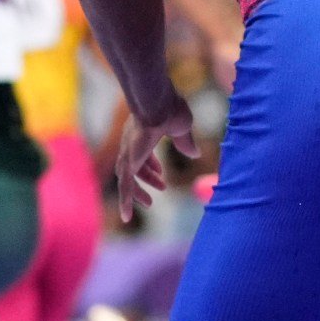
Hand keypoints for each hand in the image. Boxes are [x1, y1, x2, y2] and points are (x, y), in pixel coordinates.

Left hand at [114, 100, 197, 221]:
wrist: (156, 103)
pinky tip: (126, 218)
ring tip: (149, 204)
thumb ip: (186, 142)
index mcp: (143, 135)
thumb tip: (195, 153)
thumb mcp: (182, 129)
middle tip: (156, 191)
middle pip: (133, 168)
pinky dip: (125, 202)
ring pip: (126, 180)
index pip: (143, 155)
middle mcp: (130, 144)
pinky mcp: (128, 162)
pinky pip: (124, 187)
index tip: (161, 175)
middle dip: (145, 180)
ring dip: (136, 194)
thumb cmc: (169, 109)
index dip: (152, 166)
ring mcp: (127, 153)